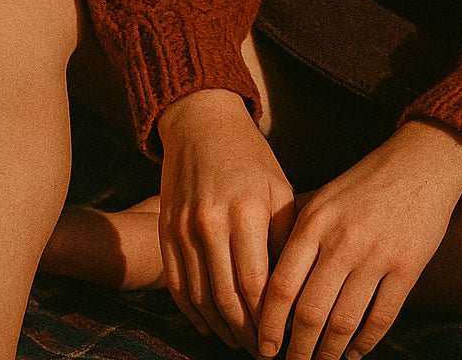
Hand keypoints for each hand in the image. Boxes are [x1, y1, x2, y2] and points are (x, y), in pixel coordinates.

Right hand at [156, 89, 297, 355]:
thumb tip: (295, 287)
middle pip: (227, 298)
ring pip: (200, 298)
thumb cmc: (251, 157)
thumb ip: (284, 236)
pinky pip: (177, 285)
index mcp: (246, 211)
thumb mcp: (278, 188)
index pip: (257, 284)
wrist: (201, 124)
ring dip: (220, 328)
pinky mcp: (165, 231)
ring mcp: (182, 229)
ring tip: (240, 342)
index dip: (268, 319)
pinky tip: (210, 325)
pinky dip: (193, 312)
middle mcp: (210, 223)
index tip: (282, 339)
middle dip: (246, 332)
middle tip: (263, 351)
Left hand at [255, 123, 461, 359]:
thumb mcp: (325, 195)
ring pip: (343, 322)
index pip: (281, 285)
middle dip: (297, 350)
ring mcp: (376, 255)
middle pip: (309, 312)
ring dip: (328, 353)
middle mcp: (342, 240)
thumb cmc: (367, 180)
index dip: (269, 324)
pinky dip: (365, 343)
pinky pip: (381, 318)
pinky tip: (354, 352)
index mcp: (315, 221)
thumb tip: (266, 270)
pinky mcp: (407, 266)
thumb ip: (297, 229)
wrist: (421, 161)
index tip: (264, 347)